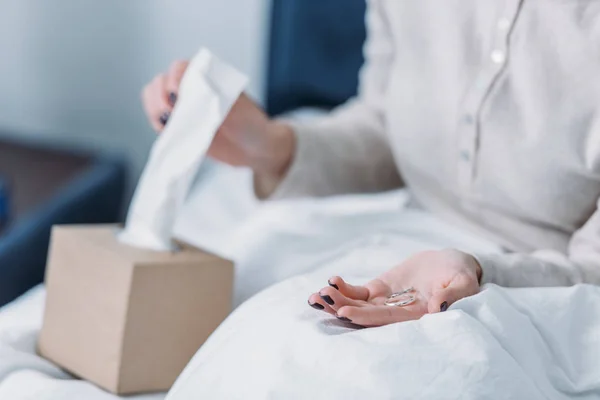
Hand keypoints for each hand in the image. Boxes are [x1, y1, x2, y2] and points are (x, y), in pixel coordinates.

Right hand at [141, 60, 294, 179]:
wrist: (255, 149)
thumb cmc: (252, 125)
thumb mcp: (238, 110)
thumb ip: (214, 101)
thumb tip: (192, 99)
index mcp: (206, 77)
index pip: (178, 69)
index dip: (173, 80)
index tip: (177, 96)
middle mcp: (191, 89)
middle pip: (160, 82)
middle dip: (159, 96)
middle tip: (170, 114)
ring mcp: (183, 108)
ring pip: (153, 99)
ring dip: (154, 109)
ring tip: (167, 123)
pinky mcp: (180, 126)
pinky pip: (157, 120)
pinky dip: (156, 123)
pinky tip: (166, 130)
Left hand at [308, 249, 481, 326]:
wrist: (452, 264)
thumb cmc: (462, 275)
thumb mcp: (464, 283)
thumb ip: (453, 295)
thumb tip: (438, 308)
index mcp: (417, 316)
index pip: (387, 320)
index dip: (365, 317)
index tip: (344, 313)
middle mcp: (397, 313)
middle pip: (365, 314)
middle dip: (341, 308)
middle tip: (321, 300)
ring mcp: (386, 301)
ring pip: (357, 304)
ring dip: (336, 301)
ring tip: (317, 295)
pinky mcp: (379, 289)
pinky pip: (358, 292)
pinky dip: (343, 288)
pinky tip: (331, 281)